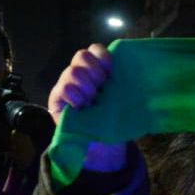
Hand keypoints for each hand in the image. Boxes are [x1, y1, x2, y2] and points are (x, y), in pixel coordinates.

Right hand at [48, 44, 123, 172]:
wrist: (102, 144)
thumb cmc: (115, 120)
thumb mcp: (123, 100)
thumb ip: (123, 84)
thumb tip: (137, 70)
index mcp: (97, 70)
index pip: (96, 50)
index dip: (104, 57)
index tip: (112, 71)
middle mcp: (81, 73)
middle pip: (82, 56)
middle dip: (95, 71)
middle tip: (103, 88)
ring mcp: (67, 83)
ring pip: (73, 71)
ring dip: (87, 85)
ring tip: (93, 100)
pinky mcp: (57, 98)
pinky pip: (64, 88)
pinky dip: (75, 96)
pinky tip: (82, 106)